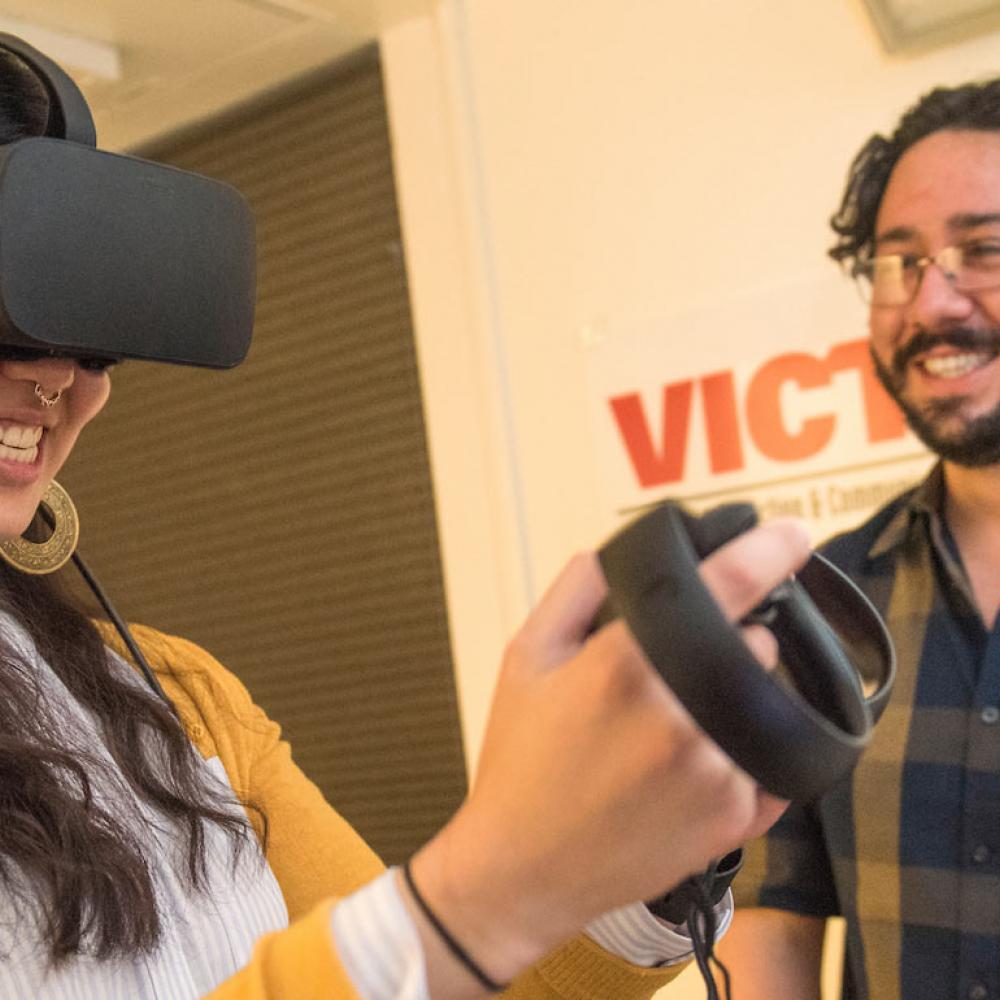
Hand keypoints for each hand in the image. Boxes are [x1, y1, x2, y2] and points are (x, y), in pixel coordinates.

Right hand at [408, 518, 810, 990]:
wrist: (523, 869)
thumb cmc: (522, 757)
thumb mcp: (525, 656)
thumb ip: (576, 589)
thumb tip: (628, 553)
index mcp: (626, 666)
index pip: (725, 588)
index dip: (769, 550)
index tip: (794, 533)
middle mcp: (680, 717)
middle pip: (753, 644)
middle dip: (730, 639)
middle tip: (677, 670)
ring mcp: (714, 773)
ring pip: (765, 700)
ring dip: (736, 695)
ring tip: (674, 726)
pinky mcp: (733, 819)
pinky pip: (767, 759)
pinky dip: (742, 751)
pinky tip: (690, 766)